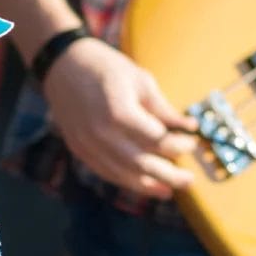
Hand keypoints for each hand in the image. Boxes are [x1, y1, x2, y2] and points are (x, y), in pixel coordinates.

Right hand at [42, 36, 196, 198]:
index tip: (192, 142)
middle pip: (141, 164)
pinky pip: (105, 171)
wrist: (63, 65)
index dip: (178, 145)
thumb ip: (162, 108)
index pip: (156, 139)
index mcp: (119, 111)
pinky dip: (126, 180)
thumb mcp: (140, 79)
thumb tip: (188, 127)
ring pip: (123, 174)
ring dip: (148, 185)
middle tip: (189, 180)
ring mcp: (87, 143)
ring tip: (168, 190)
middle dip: (169, 175)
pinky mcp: (78, 148)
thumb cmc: (105, 66)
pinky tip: (142, 184)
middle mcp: (101, 132)